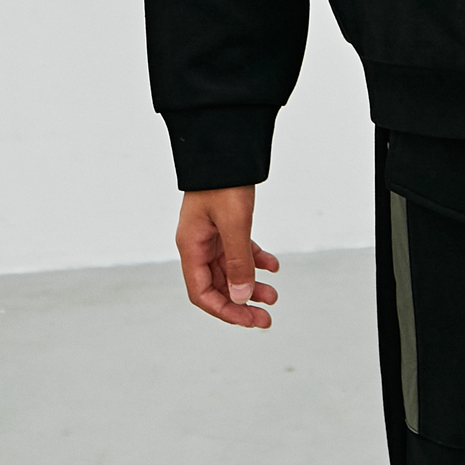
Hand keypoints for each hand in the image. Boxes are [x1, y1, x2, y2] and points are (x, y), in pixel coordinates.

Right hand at [176, 185, 279, 328]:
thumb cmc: (223, 180)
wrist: (225, 144)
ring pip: (230, 270)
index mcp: (192, 246)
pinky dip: (254, 259)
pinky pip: (238, 250)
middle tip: (266, 316)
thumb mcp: (234, 223)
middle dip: (241, 302)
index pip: (202, 293)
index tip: (248, 320)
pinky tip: (273, 266)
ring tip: (273, 295)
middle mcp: (198, 243)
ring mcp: (211, 234)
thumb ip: (239, 262)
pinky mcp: (224, 223)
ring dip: (250, 283)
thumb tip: (242, 298)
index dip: (225, 310)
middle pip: (217, 285)